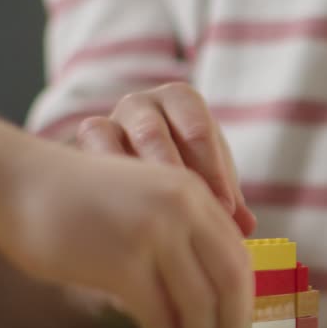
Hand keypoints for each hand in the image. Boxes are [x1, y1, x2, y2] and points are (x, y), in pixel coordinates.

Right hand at [0, 141, 252, 327]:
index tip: (235, 326)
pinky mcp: (121, 263)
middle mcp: (182, 209)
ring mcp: (153, 234)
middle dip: (230, 327)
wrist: (18, 182)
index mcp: (194, 193)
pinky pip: (160, 317)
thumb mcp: (147, 198)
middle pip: (229, 283)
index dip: (242, 300)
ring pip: (198, 305)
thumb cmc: (81, 200)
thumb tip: (217, 290)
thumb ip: (183, 230)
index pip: (239, 257)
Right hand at [75, 83, 256, 235]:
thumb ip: (228, 198)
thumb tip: (247, 226)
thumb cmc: (181, 173)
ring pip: (109, 138)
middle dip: (172, 176)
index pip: (197, 127)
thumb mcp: (209, 179)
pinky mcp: (79, 146)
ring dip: (130, 179)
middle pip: (152, 133)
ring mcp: (106, 121)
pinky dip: (101, 184)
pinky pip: (85, 159)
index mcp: (181, 101)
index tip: (226, 209)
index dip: (214, 170)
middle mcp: (141, 105)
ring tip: (150, 217)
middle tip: (189, 216)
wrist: (126, 178)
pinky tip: (118, 214)